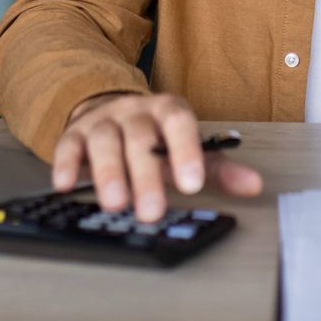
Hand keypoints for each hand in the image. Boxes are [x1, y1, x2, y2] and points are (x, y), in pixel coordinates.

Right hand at [52, 92, 263, 222]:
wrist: (111, 110)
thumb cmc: (155, 137)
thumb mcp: (189, 147)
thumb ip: (219, 167)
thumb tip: (254, 185)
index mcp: (168, 111)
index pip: (179, 123)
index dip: (186, 151)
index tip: (192, 184)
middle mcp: (135, 111)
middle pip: (139, 137)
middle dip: (145, 175)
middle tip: (151, 211)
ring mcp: (103, 121)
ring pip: (104, 141)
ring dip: (108, 173)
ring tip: (115, 204)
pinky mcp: (75, 133)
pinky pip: (68, 146)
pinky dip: (66, 164)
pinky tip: (67, 184)